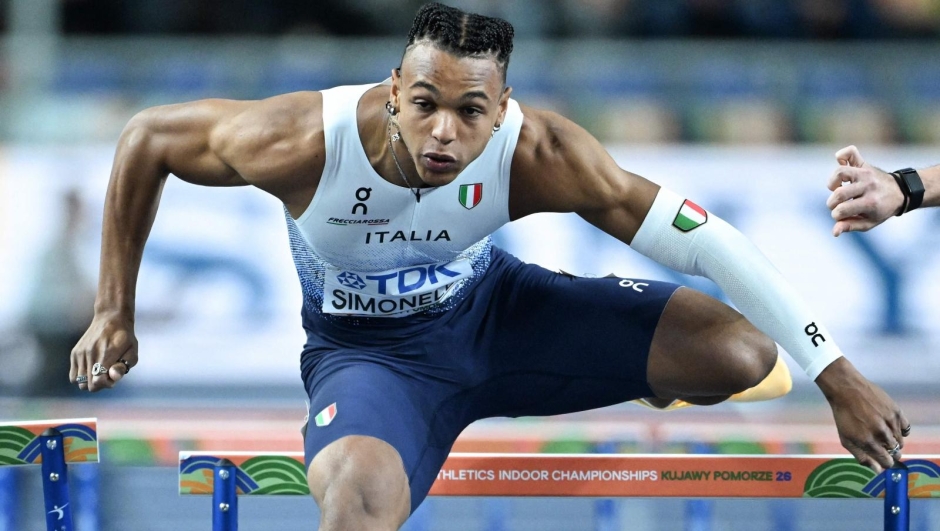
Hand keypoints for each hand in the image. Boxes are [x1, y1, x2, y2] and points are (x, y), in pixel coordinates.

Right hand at [70, 311, 137, 391]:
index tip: (113, 377)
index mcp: (106, 354)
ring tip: (100, 371)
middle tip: (108, 374)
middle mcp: (90, 354)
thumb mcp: (132, 351)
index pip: (98, 381)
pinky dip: (82, 377)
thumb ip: (123, 367)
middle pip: (88, 385)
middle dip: (100, 385)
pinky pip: (73, 376)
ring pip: (79, 382)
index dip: (106, 384)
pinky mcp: (74, 353)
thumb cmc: (124, 337)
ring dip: (90, 381)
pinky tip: (92, 369)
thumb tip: (112, 378)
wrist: (110, 318)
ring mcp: (80, 354)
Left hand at [815, 358, 909, 472]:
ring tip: (884, 434)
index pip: (887, 462)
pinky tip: (893, 428)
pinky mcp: (896, 411)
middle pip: (895, 452)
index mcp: (868, 442)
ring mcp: (890, 422)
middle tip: (883, 444)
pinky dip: (902, 431)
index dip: (886, 462)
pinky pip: (906, 428)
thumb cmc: (844, 415)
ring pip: (900, 441)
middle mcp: (881, 434)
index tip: (884, 459)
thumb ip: (861, 456)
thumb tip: (877, 470)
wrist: (847, 390)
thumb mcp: (846, 439)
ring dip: (894, 441)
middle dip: (890, 452)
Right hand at [826, 145, 904, 236]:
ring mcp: (865, 173)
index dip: (836, 216)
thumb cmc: (882, 210)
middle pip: (838, 194)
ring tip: (836, 187)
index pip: (842, 210)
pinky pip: (850, 152)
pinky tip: (839, 161)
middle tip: (838, 204)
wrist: (901, 192)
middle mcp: (868, 186)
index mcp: (870, 202)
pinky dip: (841, 154)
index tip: (841, 216)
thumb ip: (850, 226)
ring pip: (840, 172)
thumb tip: (834, 232)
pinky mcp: (863, 164)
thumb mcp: (868, 222)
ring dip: (832, 183)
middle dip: (832, 203)